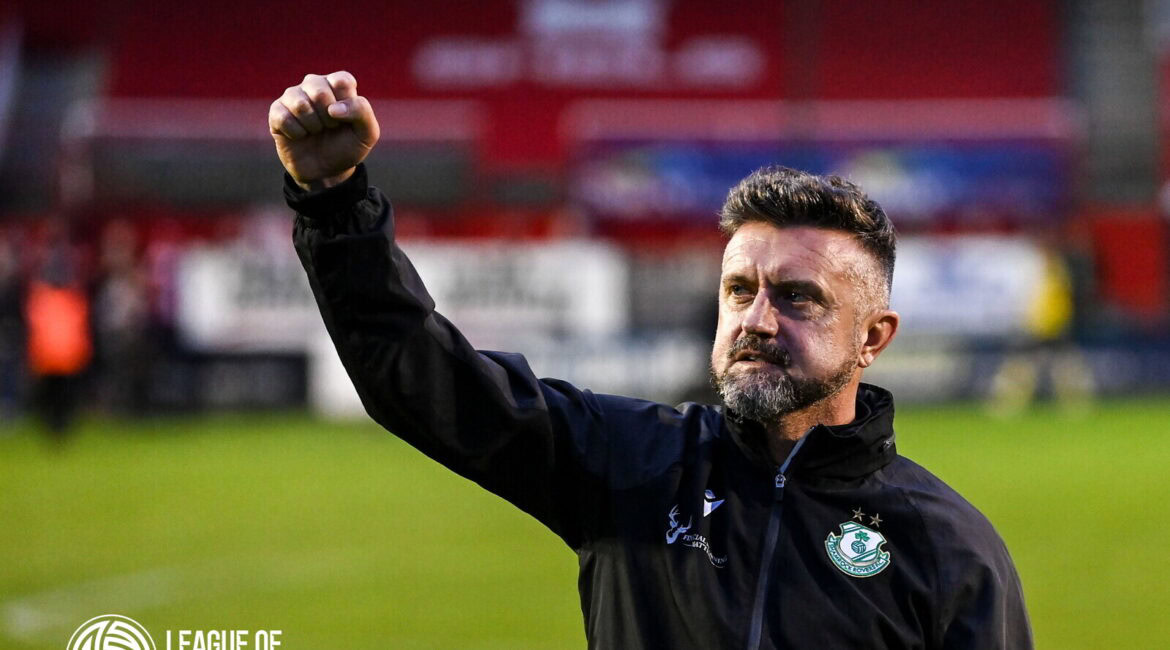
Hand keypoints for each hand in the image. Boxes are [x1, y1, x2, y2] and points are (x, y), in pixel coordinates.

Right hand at [269, 71, 379, 189]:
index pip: (341, 81)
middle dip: (328, 118)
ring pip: (300, 104)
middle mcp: (314, 84)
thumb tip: (332, 108)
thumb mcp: (367, 134)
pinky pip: (283, 117)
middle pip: (319, 91)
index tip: (345, 119)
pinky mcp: (277, 111)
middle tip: (330, 128)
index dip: (345, 104)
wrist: (326, 172)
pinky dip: (296, 133)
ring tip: (315, 131)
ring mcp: (293, 96)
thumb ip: (361, 112)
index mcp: (338, 84)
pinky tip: (300, 135)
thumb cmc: (347, 147)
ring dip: (312, 126)